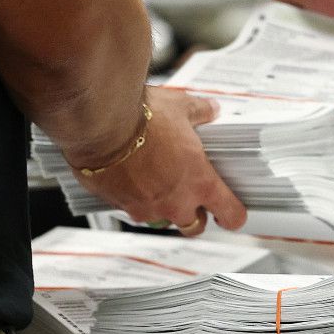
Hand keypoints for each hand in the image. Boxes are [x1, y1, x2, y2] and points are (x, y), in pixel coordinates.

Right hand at [74, 86, 247, 236]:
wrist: (99, 124)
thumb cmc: (140, 119)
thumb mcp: (181, 107)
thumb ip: (200, 112)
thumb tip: (209, 110)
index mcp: (200, 182)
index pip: (230, 214)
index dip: (233, 216)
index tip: (232, 214)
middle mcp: (175, 201)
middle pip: (195, 225)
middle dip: (196, 215)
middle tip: (193, 200)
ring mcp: (146, 206)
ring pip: (161, 220)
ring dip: (163, 209)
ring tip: (158, 185)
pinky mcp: (119, 204)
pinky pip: (132, 210)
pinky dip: (134, 200)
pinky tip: (131, 180)